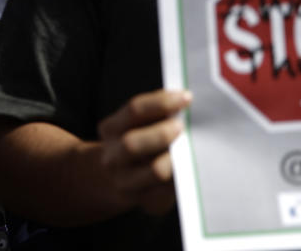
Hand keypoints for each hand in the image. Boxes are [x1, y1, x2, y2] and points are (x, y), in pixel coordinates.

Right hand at [97, 89, 191, 215]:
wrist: (116, 177)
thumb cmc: (138, 140)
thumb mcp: (135, 124)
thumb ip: (155, 113)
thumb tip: (186, 103)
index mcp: (110, 129)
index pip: (134, 110)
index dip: (161, 102)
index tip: (186, 97)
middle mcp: (113, 157)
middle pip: (132, 143)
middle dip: (161, 133)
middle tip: (182, 127)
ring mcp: (126, 183)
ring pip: (154, 171)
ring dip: (176, 157)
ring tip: (189, 148)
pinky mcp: (147, 202)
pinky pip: (171, 191)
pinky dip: (183, 177)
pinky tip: (190, 168)